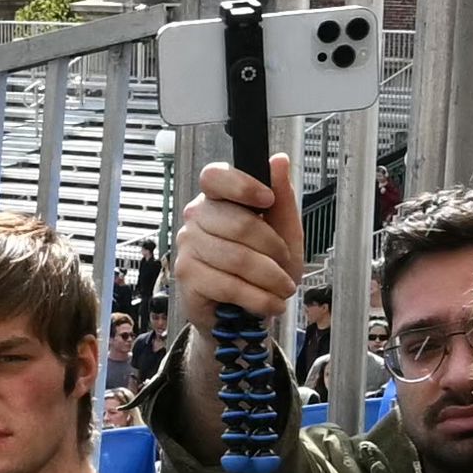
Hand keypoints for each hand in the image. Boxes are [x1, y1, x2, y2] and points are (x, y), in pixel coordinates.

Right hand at [170, 156, 302, 334]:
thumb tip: (279, 161)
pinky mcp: (187, 277)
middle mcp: (197, 218)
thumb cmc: (262, 267)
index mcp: (217, 198)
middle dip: (273, 248)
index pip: (215, 177)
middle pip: (238, 223)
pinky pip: (228, 285)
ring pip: (237, 258)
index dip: (242, 186)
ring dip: (270, 278)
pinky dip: (257, 298)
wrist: (244, 312)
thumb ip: (282, 197)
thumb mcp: (283, 231)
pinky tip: (269, 302)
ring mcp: (188, 246)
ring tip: (282, 288)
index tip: (268, 200)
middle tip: (285, 262)